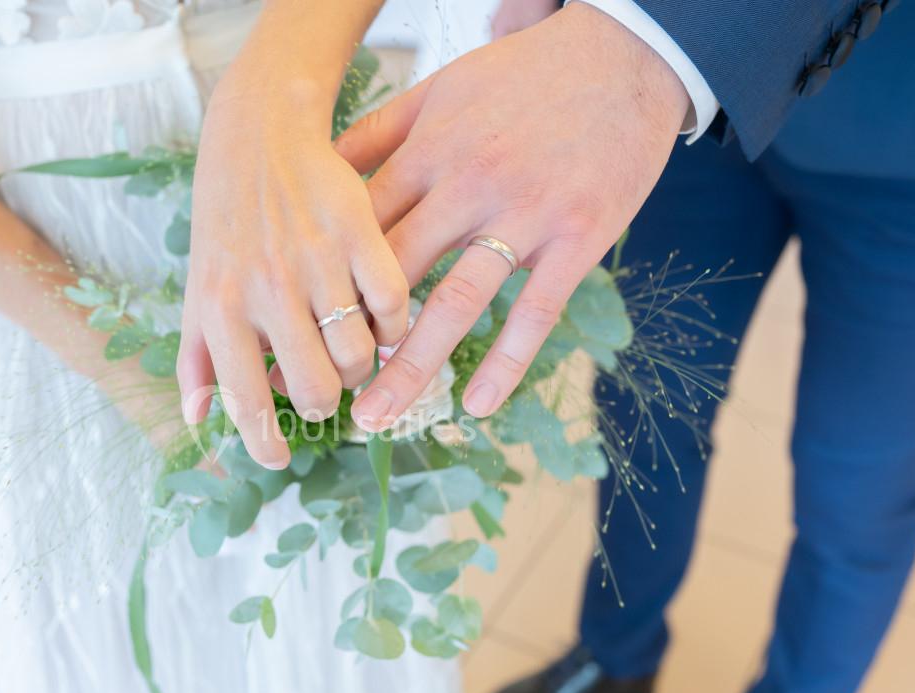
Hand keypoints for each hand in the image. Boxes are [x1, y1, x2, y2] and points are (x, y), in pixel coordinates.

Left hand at [177, 69, 409, 469]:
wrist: (259, 137)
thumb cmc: (226, 225)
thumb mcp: (199, 289)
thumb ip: (195, 358)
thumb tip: (196, 421)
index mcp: (222, 308)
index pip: (247, 401)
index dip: (265, 443)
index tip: (277, 458)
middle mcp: (267, 288)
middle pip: (317, 388)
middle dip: (323, 402)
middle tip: (322, 389)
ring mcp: (316, 261)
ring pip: (359, 355)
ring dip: (359, 366)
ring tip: (348, 348)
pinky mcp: (360, 232)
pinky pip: (394, 308)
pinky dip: (394, 324)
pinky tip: (378, 315)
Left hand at [334, 2, 688, 430]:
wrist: (627, 54)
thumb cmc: (525, 75)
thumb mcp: (442, 88)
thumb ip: (380, 132)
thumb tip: (319, 172)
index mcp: (428, 150)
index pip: (358, 229)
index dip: (318, 283)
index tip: (288, 329)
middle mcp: (468, 185)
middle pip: (392, 276)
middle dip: (346, 337)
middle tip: (310, 389)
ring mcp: (524, 215)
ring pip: (455, 303)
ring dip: (411, 367)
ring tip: (375, 417)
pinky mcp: (578, 238)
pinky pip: (535, 312)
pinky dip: (506, 363)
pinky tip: (475, 407)